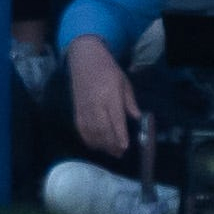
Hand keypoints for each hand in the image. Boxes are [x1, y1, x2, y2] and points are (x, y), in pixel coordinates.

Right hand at [66, 34, 137, 156]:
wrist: (84, 59)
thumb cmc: (108, 70)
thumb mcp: (124, 82)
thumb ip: (129, 102)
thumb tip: (137, 118)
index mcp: (109, 95)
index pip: (115, 119)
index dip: (119, 134)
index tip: (124, 147)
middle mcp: (95, 104)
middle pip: (102, 128)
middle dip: (111, 144)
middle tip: (119, 154)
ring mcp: (84, 107)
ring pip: (91, 131)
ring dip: (100, 144)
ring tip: (109, 152)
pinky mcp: (76, 109)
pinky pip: (81, 128)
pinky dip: (87, 138)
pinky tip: (94, 145)